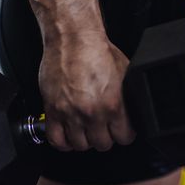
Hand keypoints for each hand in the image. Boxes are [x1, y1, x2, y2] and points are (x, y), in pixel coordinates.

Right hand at [39, 31, 135, 151]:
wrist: (72, 38)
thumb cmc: (96, 51)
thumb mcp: (124, 74)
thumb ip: (127, 98)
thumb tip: (131, 113)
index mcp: (113, 105)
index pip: (124, 138)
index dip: (124, 135)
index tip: (121, 131)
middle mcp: (92, 113)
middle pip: (102, 145)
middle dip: (104, 137)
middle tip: (103, 128)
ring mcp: (70, 114)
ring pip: (80, 145)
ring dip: (84, 139)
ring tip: (86, 130)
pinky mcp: (53, 110)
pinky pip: (56, 140)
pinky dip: (63, 143)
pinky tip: (68, 136)